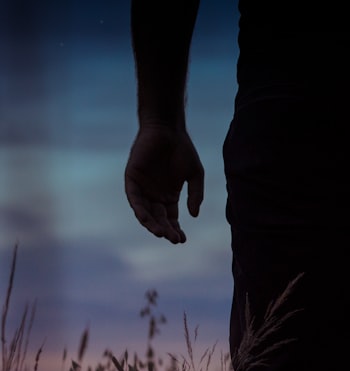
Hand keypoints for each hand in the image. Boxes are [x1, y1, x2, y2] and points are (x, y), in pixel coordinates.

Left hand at [124, 123, 204, 243]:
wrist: (168, 130)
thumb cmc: (183, 149)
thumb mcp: (195, 175)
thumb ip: (195, 195)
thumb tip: (193, 215)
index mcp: (169, 195)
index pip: (170, 218)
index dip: (175, 230)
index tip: (182, 240)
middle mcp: (155, 194)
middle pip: (158, 218)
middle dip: (165, 229)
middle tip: (173, 239)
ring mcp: (143, 188)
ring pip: (145, 212)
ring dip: (151, 224)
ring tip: (160, 233)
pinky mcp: (132, 179)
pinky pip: (134, 199)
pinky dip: (139, 210)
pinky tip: (147, 220)